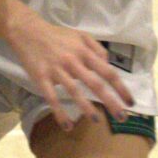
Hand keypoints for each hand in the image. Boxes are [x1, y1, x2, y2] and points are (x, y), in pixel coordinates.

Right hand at [6, 9, 133, 131]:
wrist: (27, 31)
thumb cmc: (56, 35)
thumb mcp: (80, 35)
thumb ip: (97, 48)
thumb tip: (108, 64)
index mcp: (84, 52)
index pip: (107, 72)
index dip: (121, 88)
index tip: (130, 102)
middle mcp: (72, 61)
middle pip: (95, 84)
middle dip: (110, 102)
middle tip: (122, 118)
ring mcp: (56, 70)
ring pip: (74, 91)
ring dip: (86, 108)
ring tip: (96, 121)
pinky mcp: (41, 77)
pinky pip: (52, 98)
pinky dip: (60, 113)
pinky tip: (67, 126)